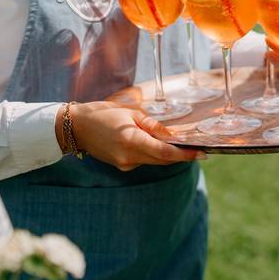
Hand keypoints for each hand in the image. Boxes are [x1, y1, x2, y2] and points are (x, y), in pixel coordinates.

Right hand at [56, 102, 204, 170]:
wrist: (77, 128)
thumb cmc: (103, 114)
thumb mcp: (131, 113)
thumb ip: (152, 126)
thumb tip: (172, 135)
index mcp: (132, 141)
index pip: (165, 152)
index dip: (185, 155)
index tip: (201, 153)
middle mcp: (129, 156)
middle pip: (163, 160)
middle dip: (181, 156)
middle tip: (199, 150)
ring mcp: (125, 164)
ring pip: (154, 161)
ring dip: (167, 154)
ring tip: (181, 145)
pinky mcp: (122, 166)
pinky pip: (144, 160)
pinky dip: (153, 153)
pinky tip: (154, 144)